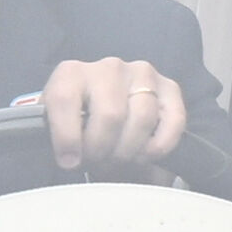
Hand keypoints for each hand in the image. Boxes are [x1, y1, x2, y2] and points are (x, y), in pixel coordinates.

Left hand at [36, 57, 186, 174]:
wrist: (103, 111)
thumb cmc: (78, 124)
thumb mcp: (59, 127)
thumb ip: (59, 137)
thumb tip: (70, 159)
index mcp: (71, 73)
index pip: (65, 99)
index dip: (67, 136)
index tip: (70, 161)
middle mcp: (108, 67)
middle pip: (110, 115)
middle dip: (104, 150)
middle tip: (99, 163)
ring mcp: (141, 74)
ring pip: (142, 118)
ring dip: (131, 150)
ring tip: (119, 160)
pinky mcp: (169, 87)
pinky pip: (173, 120)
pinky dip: (161, 145)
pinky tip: (146, 156)